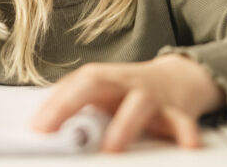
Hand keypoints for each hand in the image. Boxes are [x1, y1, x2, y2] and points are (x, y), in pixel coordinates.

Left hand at [31, 54, 225, 151]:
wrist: (180, 78)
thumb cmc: (130, 91)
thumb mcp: (103, 91)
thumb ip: (74, 103)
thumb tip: (40, 128)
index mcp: (104, 79)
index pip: (74, 84)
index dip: (55, 103)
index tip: (37, 128)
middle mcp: (125, 84)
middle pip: (96, 83)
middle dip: (72, 103)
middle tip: (56, 132)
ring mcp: (152, 97)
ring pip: (139, 104)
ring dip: (125, 124)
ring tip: (113, 147)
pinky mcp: (177, 113)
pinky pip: (183, 123)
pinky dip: (186, 134)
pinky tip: (188, 146)